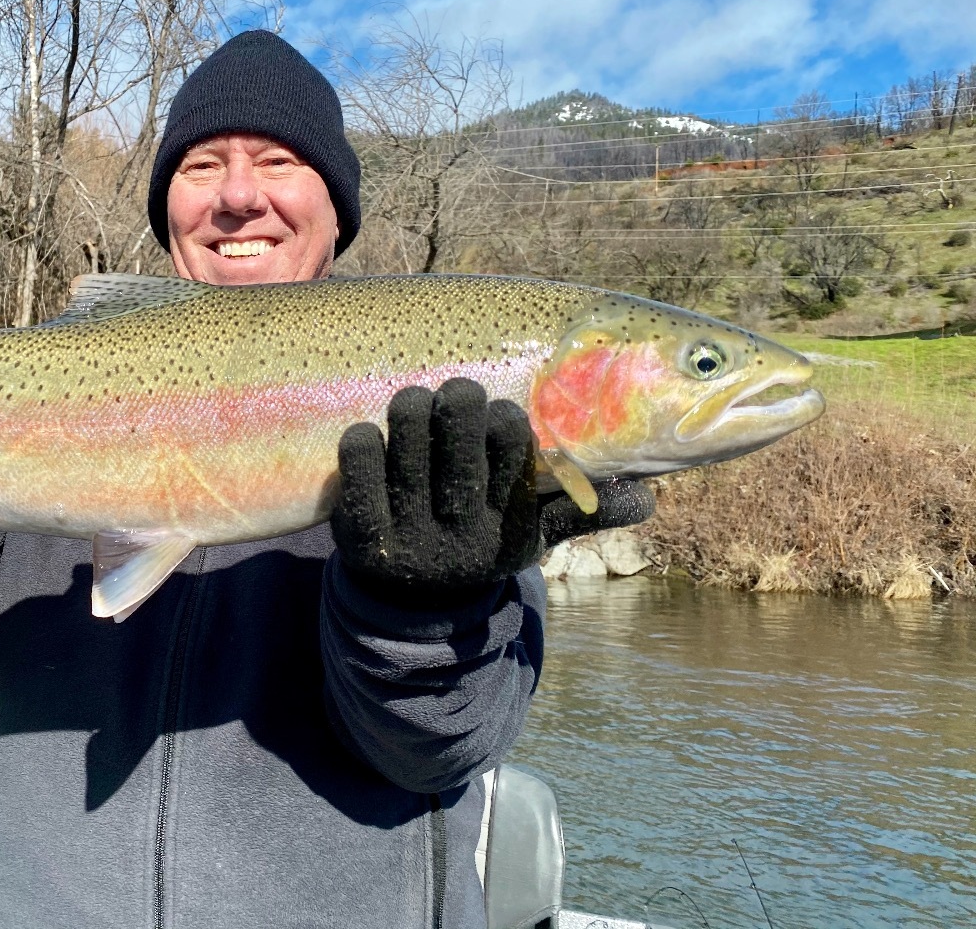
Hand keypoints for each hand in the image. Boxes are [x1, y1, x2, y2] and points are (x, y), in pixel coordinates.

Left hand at [331, 378, 653, 606]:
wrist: (412, 613)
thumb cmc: (482, 546)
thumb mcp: (533, 538)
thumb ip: (585, 511)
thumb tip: (649, 497)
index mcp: (509, 527)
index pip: (514, 451)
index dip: (505, 419)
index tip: (498, 414)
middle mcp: (461, 531)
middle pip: (460, 434)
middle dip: (459, 400)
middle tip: (456, 394)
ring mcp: (407, 531)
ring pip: (408, 436)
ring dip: (411, 406)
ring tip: (415, 402)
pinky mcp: (359, 532)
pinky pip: (358, 462)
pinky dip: (365, 439)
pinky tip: (374, 436)